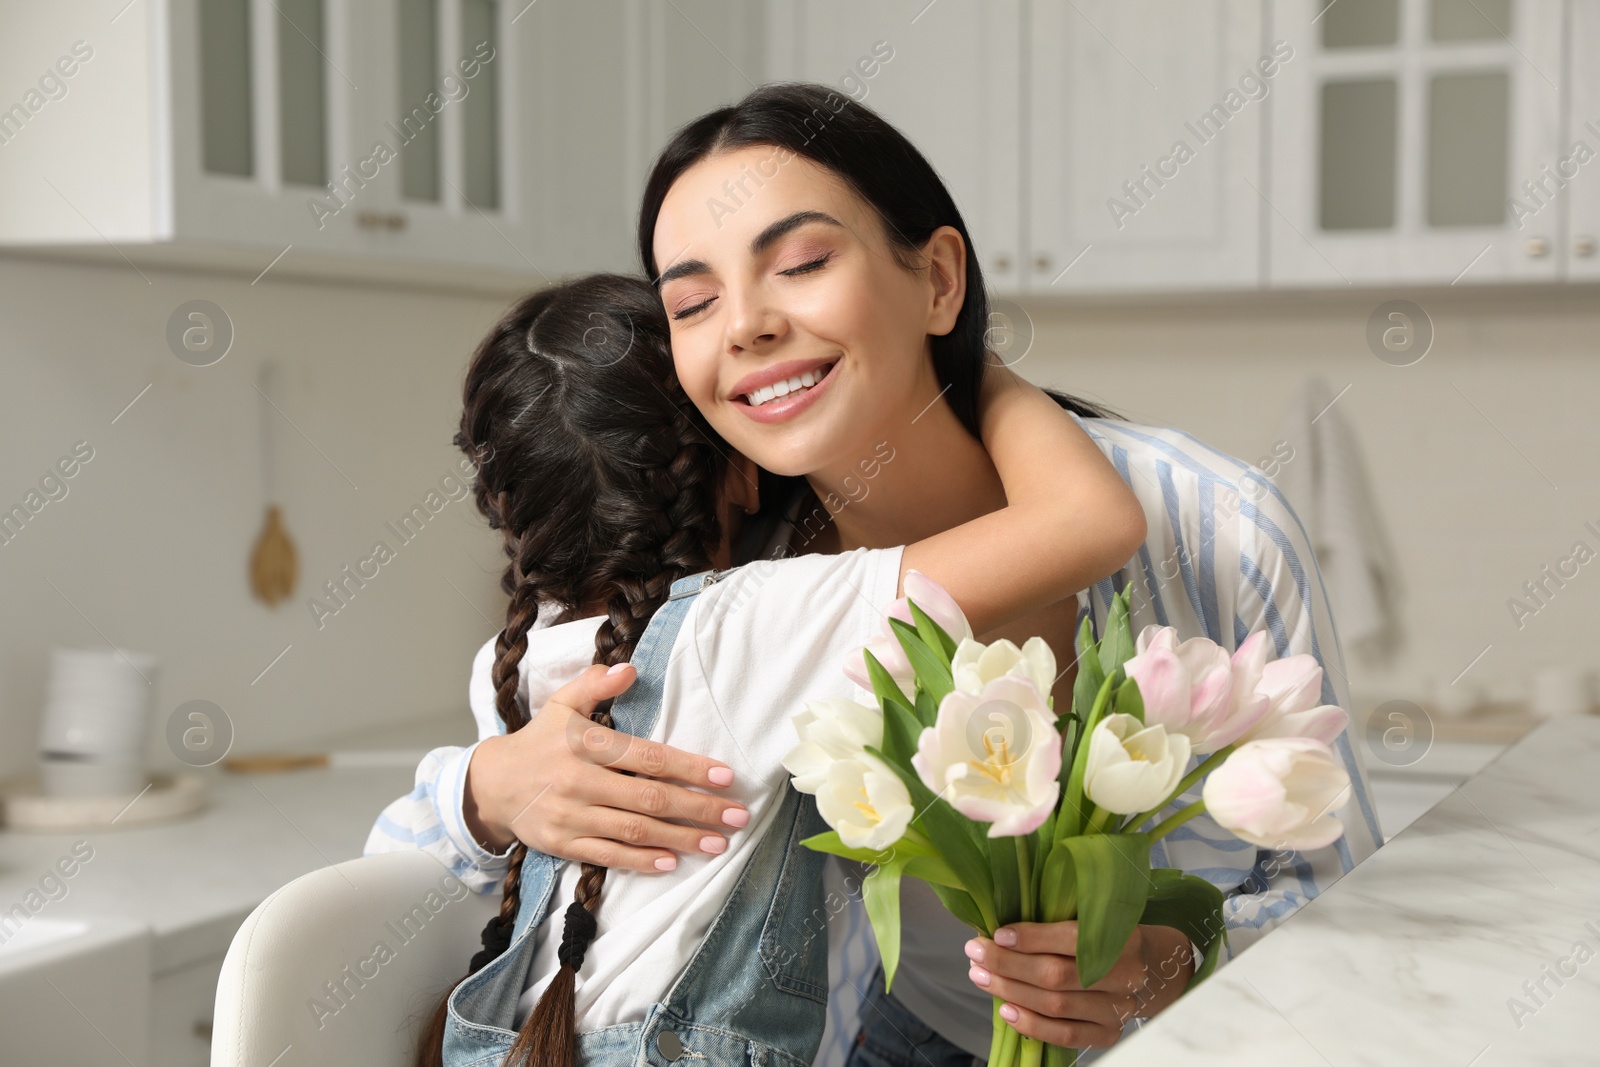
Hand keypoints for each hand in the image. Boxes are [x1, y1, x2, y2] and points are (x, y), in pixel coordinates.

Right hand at [463, 663, 750, 872]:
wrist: (492, 784)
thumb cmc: (539, 741)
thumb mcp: (561, 704)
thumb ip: (595, 684)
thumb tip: (630, 668)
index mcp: (585, 744)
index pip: (647, 757)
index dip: (688, 767)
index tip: (725, 777)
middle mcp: (580, 782)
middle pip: (649, 798)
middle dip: (698, 808)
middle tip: (737, 815)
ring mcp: (572, 816)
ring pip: (634, 830)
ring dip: (680, 838)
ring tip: (718, 843)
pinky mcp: (563, 844)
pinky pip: (608, 856)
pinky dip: (641, 861)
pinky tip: (671, 862)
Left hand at [963, 922, 1194, 1048]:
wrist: (1146, 967)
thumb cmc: (1104, 936)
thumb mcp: (1093, 917)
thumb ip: (1056, 920)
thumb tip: (999, 929)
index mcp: (1123, 936)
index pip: (1071, 938)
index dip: (1032, 938)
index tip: (998, 934)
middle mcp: (1126, 975)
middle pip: (1057, 975)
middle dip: (1009, 965)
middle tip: (976, 953)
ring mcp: (1119, 1008)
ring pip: (1056, 1005)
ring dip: (1011, 991)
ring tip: (981, 977)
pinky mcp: (1109, 1033)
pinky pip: (1065, 1035)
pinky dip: (1031, 1024)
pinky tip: (1006, 1010)